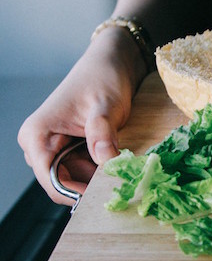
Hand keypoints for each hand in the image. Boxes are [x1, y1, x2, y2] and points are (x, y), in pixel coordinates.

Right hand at [17, 27, 145, 204]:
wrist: (110, 63)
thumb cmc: (102, 78)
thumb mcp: (105, 107)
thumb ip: (102, 134)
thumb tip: (107, 163)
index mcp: (37, 135)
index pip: (51, 181)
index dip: (78, 193)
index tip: (107, 196)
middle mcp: (40, 145)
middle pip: (63, 184)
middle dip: (92, 189)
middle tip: (123, 190)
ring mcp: (55, 148)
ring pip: (76, 180)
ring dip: (100, 181)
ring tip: (126, 178)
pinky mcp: (72, 149)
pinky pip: (85, 171)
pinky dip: (103, 172)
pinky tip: (121, 169)